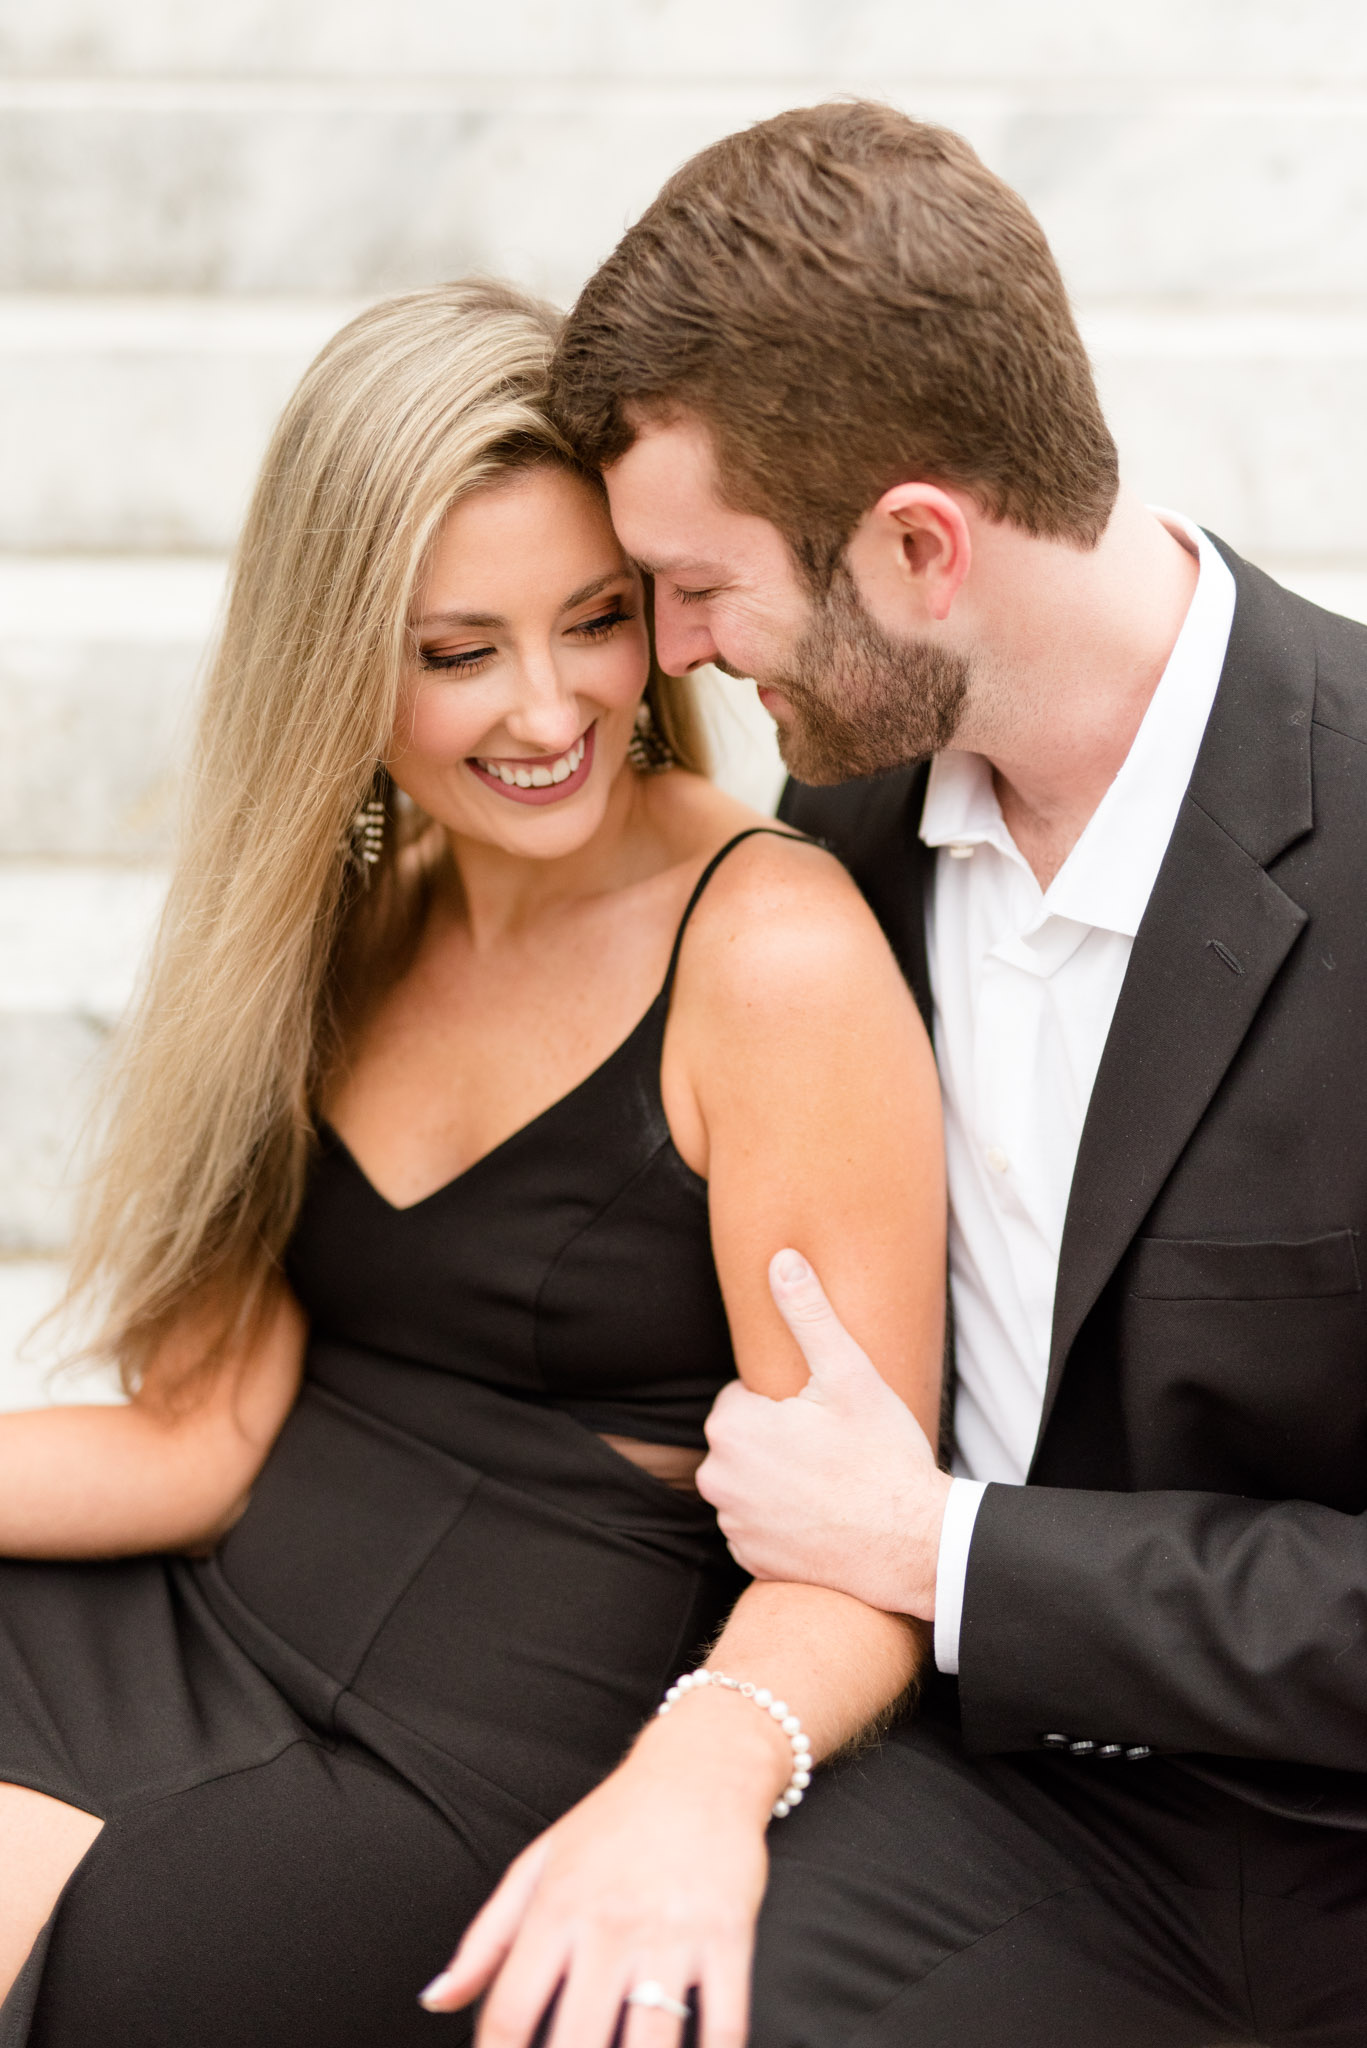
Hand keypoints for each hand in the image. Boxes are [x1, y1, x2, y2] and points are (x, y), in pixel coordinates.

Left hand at [418, 1698, 782, 2046]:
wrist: (700, 1766)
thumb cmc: (612, 1822)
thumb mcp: (538, 1865)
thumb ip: (485, 1939)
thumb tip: (435, 2003)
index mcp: (555, 1909)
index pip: (508, 2013)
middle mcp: (609, 1925)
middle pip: (574, 2042)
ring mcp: (670, 1933)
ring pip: (650, 2043)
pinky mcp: (728, 1935)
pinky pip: (723, 2023)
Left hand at [697, 1250, 950, 1617]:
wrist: (912, 1546)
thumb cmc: (881, 1457)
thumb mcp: (849, 1374)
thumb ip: (807, 1314)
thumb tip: (781, 1259)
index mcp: (732, 1428)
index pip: (744, 1398)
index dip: (787, 1402)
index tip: (824, 1417)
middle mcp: (717, 1479)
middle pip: (744, 1440)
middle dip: (778, 1439)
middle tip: (833, 1447)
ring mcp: (733, 1525)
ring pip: (750, 1482)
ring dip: (779, 1480)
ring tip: (832, 1482)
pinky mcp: (750, 1560)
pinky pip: (757, 1526)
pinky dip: (782, 1521)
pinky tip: (822, 1518)